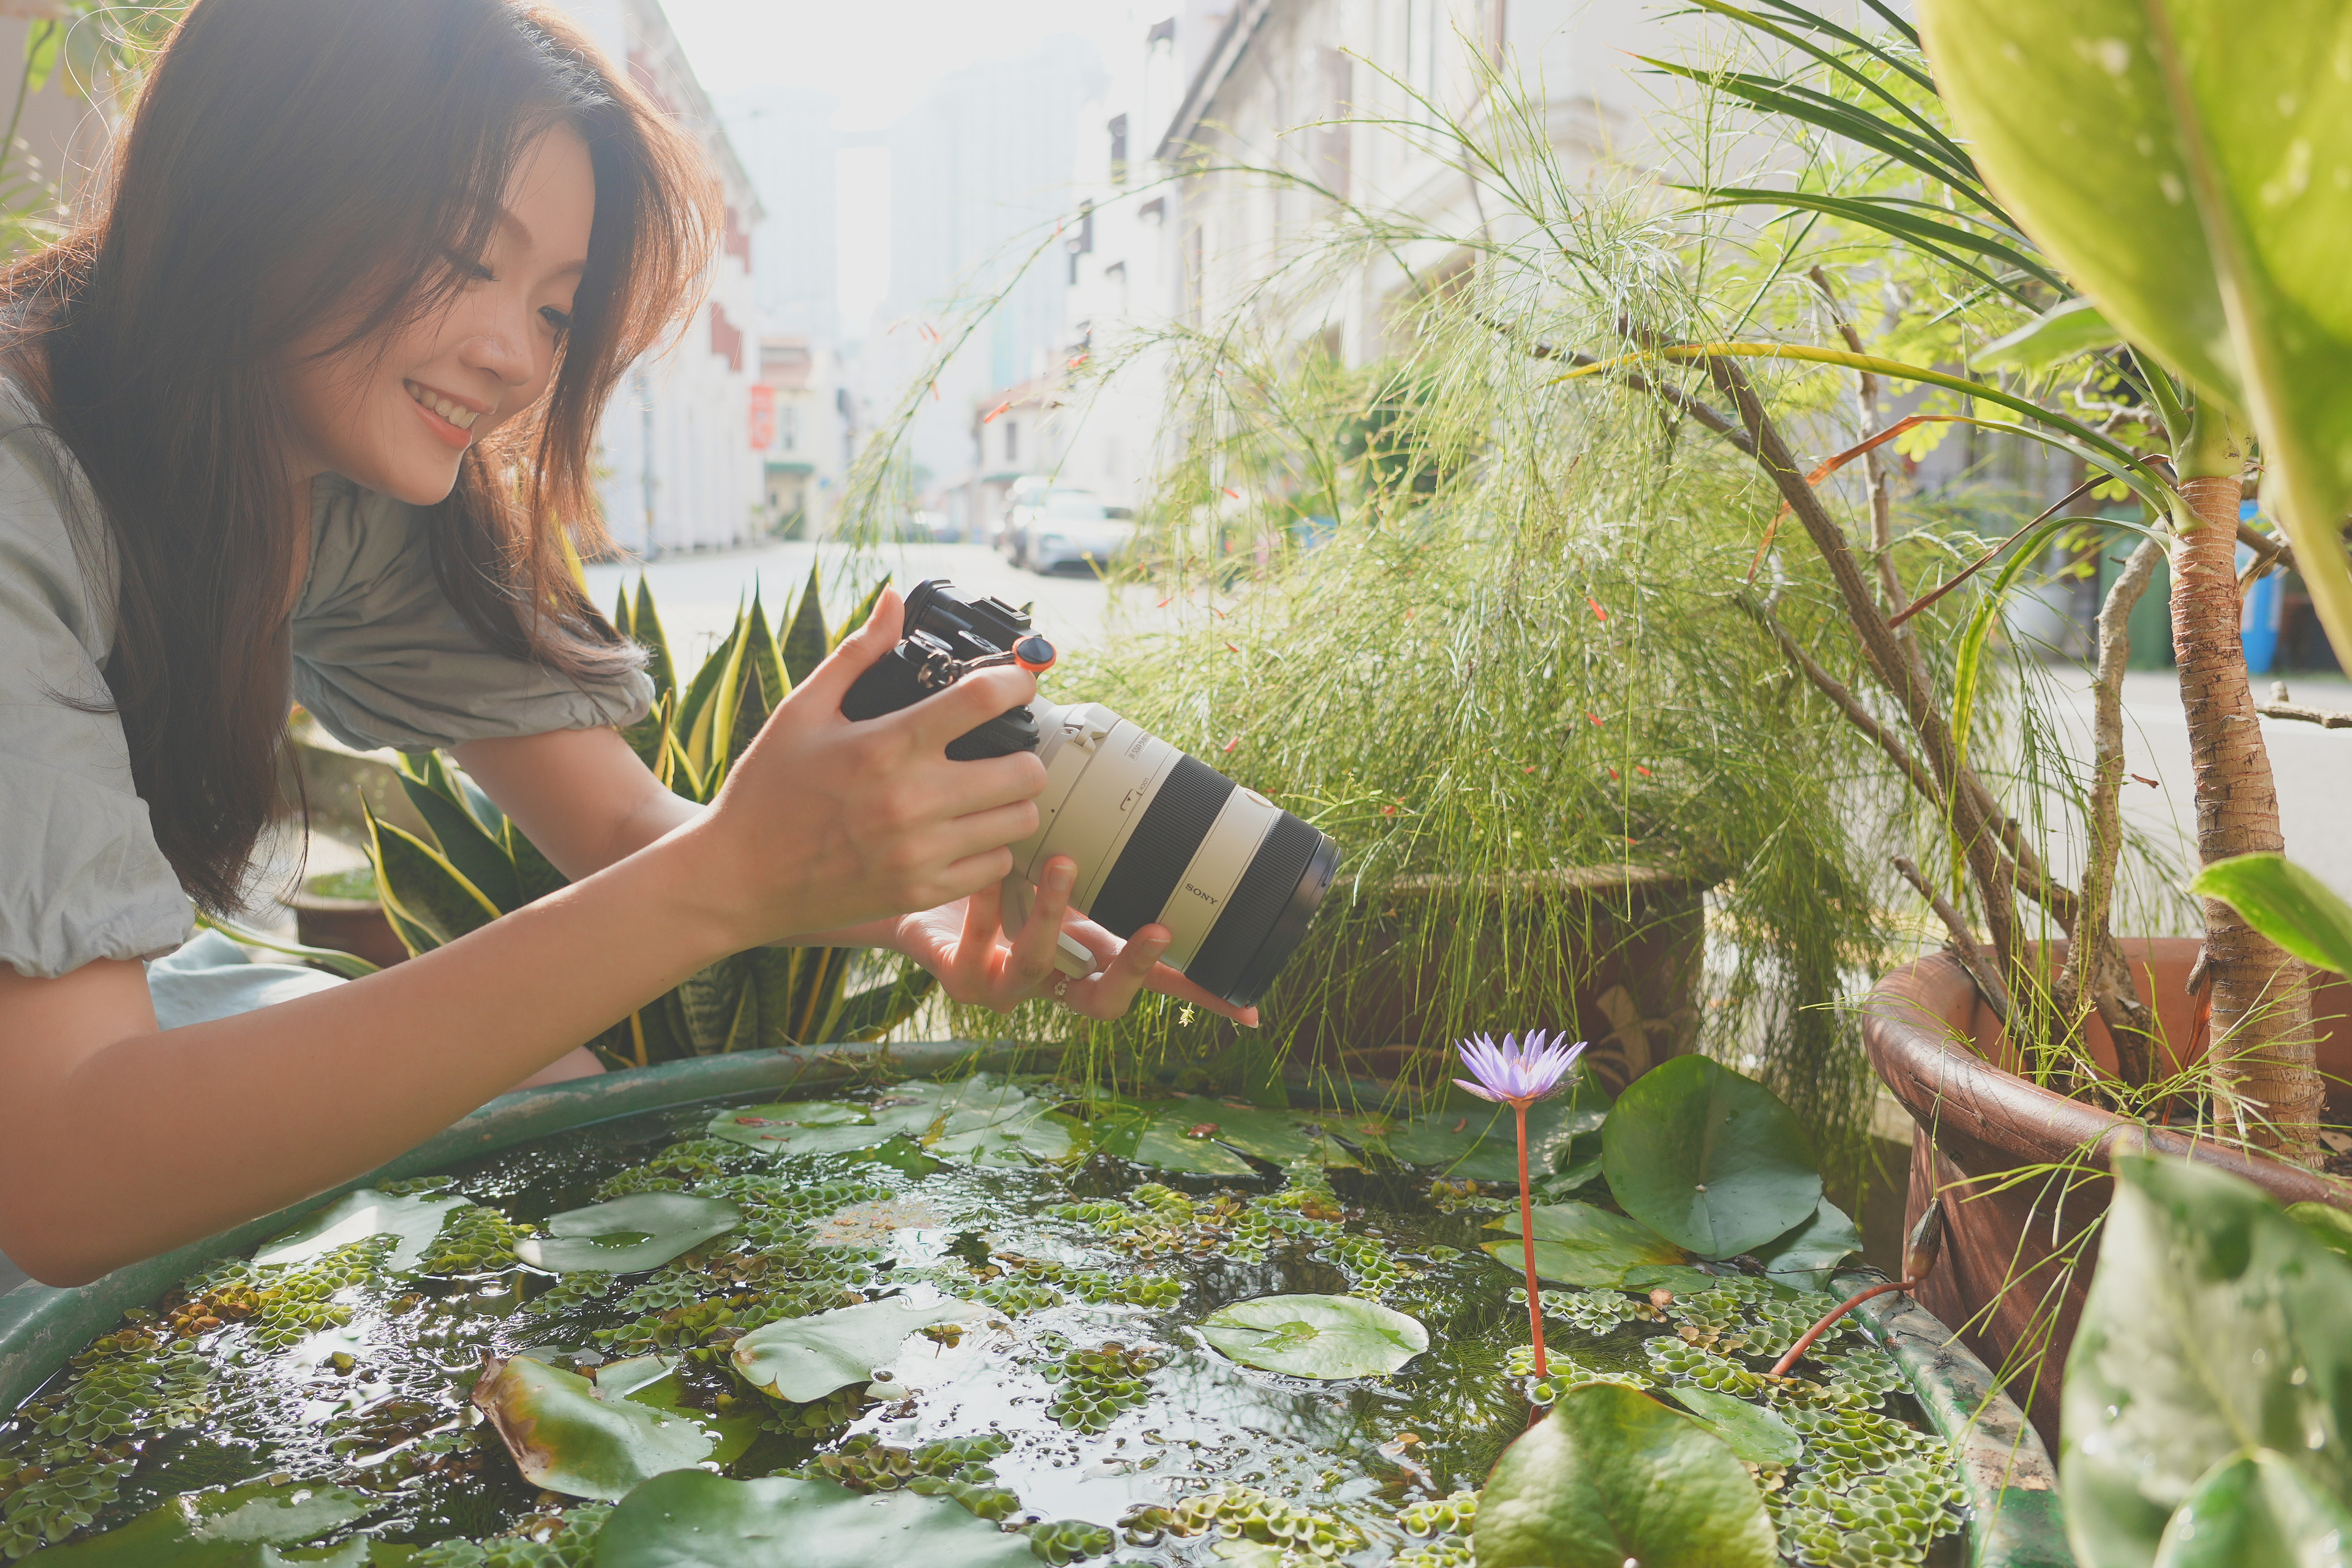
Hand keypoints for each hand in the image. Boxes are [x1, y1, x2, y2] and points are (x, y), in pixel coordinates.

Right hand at [680, 588, 1049, 945]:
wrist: (734, 881)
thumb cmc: (766, 790)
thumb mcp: (802, 712)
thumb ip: (857, 654)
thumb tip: (894, 601)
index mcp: (885, 746)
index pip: (982, 701)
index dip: (1017, 682)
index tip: (1020, 681)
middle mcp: (911, 800)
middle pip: (1024, 770)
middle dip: (1025, 751)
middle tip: (1006, 747)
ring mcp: (920, 852)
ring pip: (1019, 820)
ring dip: (1012, 801)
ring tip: (988, 790)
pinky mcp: (920, 893)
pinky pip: (995, 866)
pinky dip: (991, 847)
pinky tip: (967, 832)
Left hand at [890, 856, 1260, 1026]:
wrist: (911, 893)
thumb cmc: (998, 880)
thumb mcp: (1058, 869)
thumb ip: (1106, 856)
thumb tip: (1170, 808)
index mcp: (1087, 959)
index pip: (1154, 986)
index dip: (1197, 1000)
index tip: (1245, 1010)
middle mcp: (1053, 982)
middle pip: (1105, 1001)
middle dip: (1135, 967)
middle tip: (1158, 930)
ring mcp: (1006, 987)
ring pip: (1040, 963)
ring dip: (1056, 914)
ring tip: (1064, 864)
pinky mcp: (960, 978)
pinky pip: (979, 940)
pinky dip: (987, 902)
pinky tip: (992, 869)